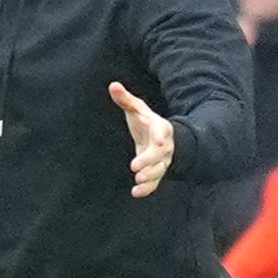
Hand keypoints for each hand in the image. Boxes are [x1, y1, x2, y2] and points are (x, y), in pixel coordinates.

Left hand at [111, 81, 174, 197]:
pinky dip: (147, 188)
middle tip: (135, 168)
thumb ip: (125, 99)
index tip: (159, 144)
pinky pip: (156, 182)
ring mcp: (163, 160)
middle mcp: (165, 145)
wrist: (159, 137)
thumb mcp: (137, 109)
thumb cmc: (145, 121)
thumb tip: (112, 85)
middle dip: (150, 161)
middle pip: (161, 154)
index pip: (162, 132)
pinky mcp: (157, 171)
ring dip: (150, 176)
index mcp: (160, 127)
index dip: (161, 137)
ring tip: (137, 180)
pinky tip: (135, 193)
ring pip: (160, 169)